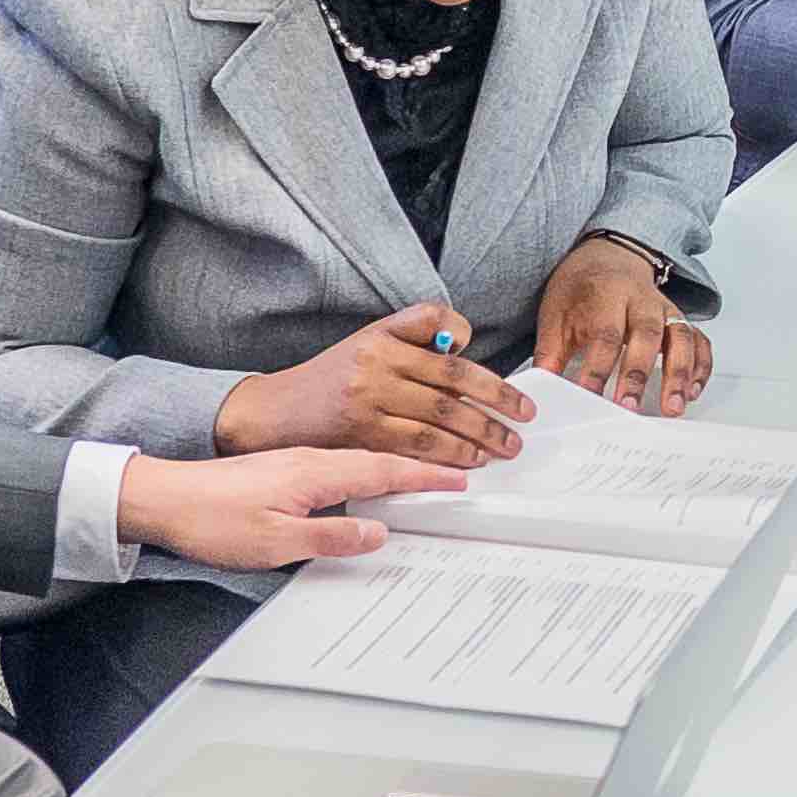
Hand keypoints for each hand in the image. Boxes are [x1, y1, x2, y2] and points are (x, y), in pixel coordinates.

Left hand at [117, 446, 467, 569]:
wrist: (161, 498)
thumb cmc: (211, 520)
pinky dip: (366, 471)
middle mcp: (309, 460)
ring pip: (359, 461)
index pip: (384, 471)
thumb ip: (331, 538)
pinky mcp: (281, 470)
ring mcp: (295, 463)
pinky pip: (339, 465)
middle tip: (456, 473)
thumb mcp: (275, 542)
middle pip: (378, 460)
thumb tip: (377, 535)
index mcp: (315, 473)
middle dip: (421, 467)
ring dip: (395, 467)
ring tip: (424, 477)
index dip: (424, 477)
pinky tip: (367, 482)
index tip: (457, 478)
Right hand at [213, 299, 530, 468]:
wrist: (275, 412)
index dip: (483, 369)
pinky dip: (446, 456)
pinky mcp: (361, 438)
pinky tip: (466, 462)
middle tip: (521, 422)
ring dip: (477, 438)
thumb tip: (463, 342)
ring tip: (501, 448)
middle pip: (451, 387)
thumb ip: (416, 333)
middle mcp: (375, 368)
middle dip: (495, 408)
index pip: (445, 346)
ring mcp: (367, 404)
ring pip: (437, 421)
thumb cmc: (329, 378)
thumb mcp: (369, 340)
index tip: (513, 395)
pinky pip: (415, 448)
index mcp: (381, 340)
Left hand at [532, 238, 710, 415]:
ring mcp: (665, 309)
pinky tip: (693, 391)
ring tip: (673, 406)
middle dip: (638, 373)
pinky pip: (700, 340)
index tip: (588, 396)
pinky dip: (701, 366)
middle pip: (646, 335)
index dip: (597, 368)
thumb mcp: (556, 312)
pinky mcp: (680, 319)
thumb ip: (550, 351)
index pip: (604, 334)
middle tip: (629, 408)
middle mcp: (640, 300)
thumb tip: (541, 387)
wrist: (609, 255)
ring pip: (681, 337)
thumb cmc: (582, 288)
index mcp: (605, 295)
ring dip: (680, 373)